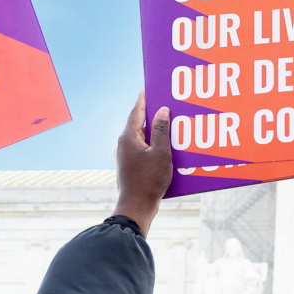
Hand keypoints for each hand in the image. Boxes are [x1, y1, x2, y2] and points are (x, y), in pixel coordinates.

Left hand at [114, 93, 171, 234]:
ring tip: (168, 123)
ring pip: (142, 136)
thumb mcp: (161, 153)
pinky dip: (153, 143)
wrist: (136, 206)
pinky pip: (143, 148)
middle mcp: (124, 144)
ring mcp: (126, 155)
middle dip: (152, 113)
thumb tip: (162, 111)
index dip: (144, 98)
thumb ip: (161, 130)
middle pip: (139, 123)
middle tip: (164, 102)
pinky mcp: (131, 165)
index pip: (137, 111)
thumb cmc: (149, 181)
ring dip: (154, 130)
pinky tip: (165, 146)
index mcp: (129, 137)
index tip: (149, 87)